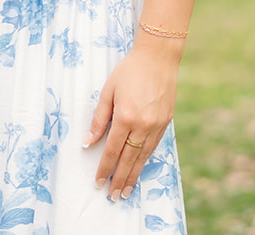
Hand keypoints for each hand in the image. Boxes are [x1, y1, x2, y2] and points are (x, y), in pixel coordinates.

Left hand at [83, 40, 180, 198]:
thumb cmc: (129, 71)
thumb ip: (99, 119)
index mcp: (126, 117)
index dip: (105, 168)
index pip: (112, 150)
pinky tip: (140, 168)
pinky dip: (146, 159)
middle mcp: (143, 125)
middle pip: (129, 159)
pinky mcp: (166, 122)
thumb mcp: (108, 91)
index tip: (99, 182)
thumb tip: (88, 142)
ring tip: (127, 189)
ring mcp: (157, 125)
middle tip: (114, 196)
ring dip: (134, 174)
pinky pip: (154, 146)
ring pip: (143, 156)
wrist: (158, 58)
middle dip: (120, 178)